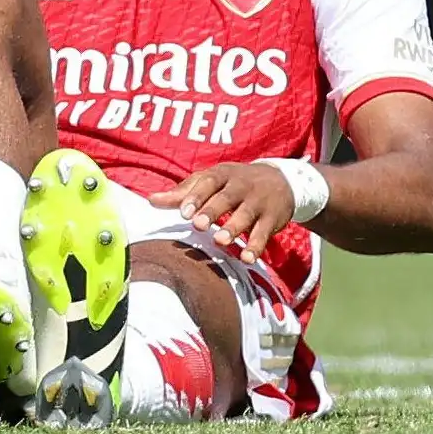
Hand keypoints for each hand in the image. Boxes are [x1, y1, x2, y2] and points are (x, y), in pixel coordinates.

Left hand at [149, 163, 294, 264]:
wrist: (281, 181)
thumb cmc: (234, 183)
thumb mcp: (211, 181)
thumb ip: (183, 193)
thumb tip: (151, 200)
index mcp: (222, 174)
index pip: (208, 182)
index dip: (196, 196)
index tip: (183, 212)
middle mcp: (241, 186)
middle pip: (226, 197)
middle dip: (212, 211)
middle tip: (198, 225)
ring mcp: (258, 201)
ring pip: (246, 214)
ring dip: (234, 228)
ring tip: (220, 241)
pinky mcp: (272, 218)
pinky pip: (264, 233)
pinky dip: (256, 245)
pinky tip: (247, 258)